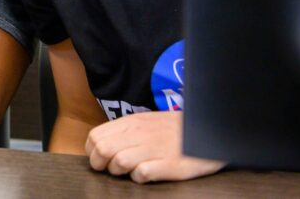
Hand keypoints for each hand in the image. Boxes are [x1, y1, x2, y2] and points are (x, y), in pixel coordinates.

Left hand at [85, 111, 225, 182]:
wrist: (207, 129)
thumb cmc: (172, 130)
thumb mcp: (145, 123)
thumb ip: (124, 132)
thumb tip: (100, 146)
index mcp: (131, 123)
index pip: (95, 137)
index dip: (92, 152)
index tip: (100, 159)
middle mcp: (139, 134)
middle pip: (102, 150)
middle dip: (101, 164)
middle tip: (112, 169)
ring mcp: (155, 149)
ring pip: (118, 162)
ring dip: (120, 172)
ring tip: (130, 171)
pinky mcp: (170, 164)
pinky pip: (142, 174)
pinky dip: (140, 177)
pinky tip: (147, 174)